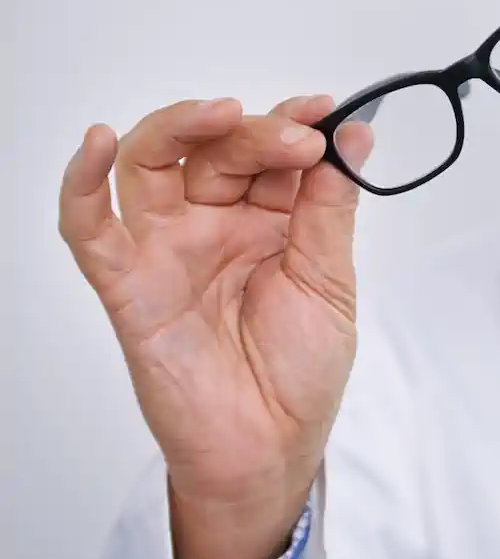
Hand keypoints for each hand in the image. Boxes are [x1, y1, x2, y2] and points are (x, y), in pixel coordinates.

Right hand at [57, 95, 372, 558]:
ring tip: (222, 114)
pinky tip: (98, 144)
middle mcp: (214, 223)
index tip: (325, 111)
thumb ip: (331, 207)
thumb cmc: (298, 371)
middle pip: (217, 148)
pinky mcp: (128, 285)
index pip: (270, 149)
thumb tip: (356, 133)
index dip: (294, 122)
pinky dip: (83, 184)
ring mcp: (168, 249)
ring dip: (180, 127)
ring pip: (151, 163)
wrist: (270, 447)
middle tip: (298, 139)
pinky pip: (90, 229)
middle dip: (257, 131)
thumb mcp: (330, 281)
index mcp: (268, 218)